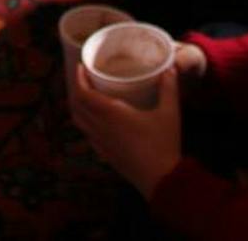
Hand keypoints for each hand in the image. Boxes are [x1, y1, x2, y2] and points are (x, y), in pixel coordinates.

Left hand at [71, 64, 184, 194]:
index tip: (80, 67)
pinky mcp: (105, 155)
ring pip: (80, 122)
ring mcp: (101, 143)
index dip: (78, 79)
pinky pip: (87, 135)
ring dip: (78, 107)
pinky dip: (85, 123)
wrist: (161, 180)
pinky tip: (97, 121)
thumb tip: (171, 66)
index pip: (83, 94)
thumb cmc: (163, 144)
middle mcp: (101, 127)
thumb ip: (169, 88)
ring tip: (87, 97)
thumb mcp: (169, 112)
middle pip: (77, 106)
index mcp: (111, 113)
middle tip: (84, 79)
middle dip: (76, 90)